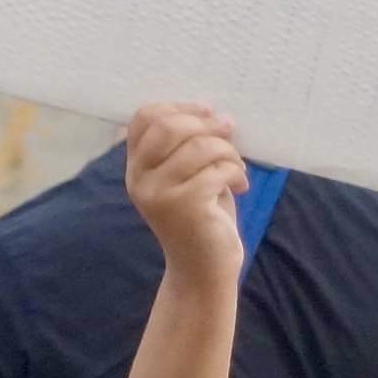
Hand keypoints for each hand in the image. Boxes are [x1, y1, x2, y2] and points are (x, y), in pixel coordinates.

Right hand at [123, 102, 250, 284]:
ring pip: (199, 146)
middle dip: (206, 124)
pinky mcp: (184, 206)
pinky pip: (217, 170)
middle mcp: (140, 179)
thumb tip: (216, 114)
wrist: (203, 270)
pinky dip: (235, 172)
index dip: (178, 107)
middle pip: (169, 126)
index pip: (143, 118)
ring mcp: (159, 194)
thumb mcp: (188, 176)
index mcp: (136, 167)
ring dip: (228, 151)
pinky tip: (240, 186)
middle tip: (230, 131)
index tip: (207, 112)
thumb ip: (191, 145)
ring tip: (236, 167)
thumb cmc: (200, 217)